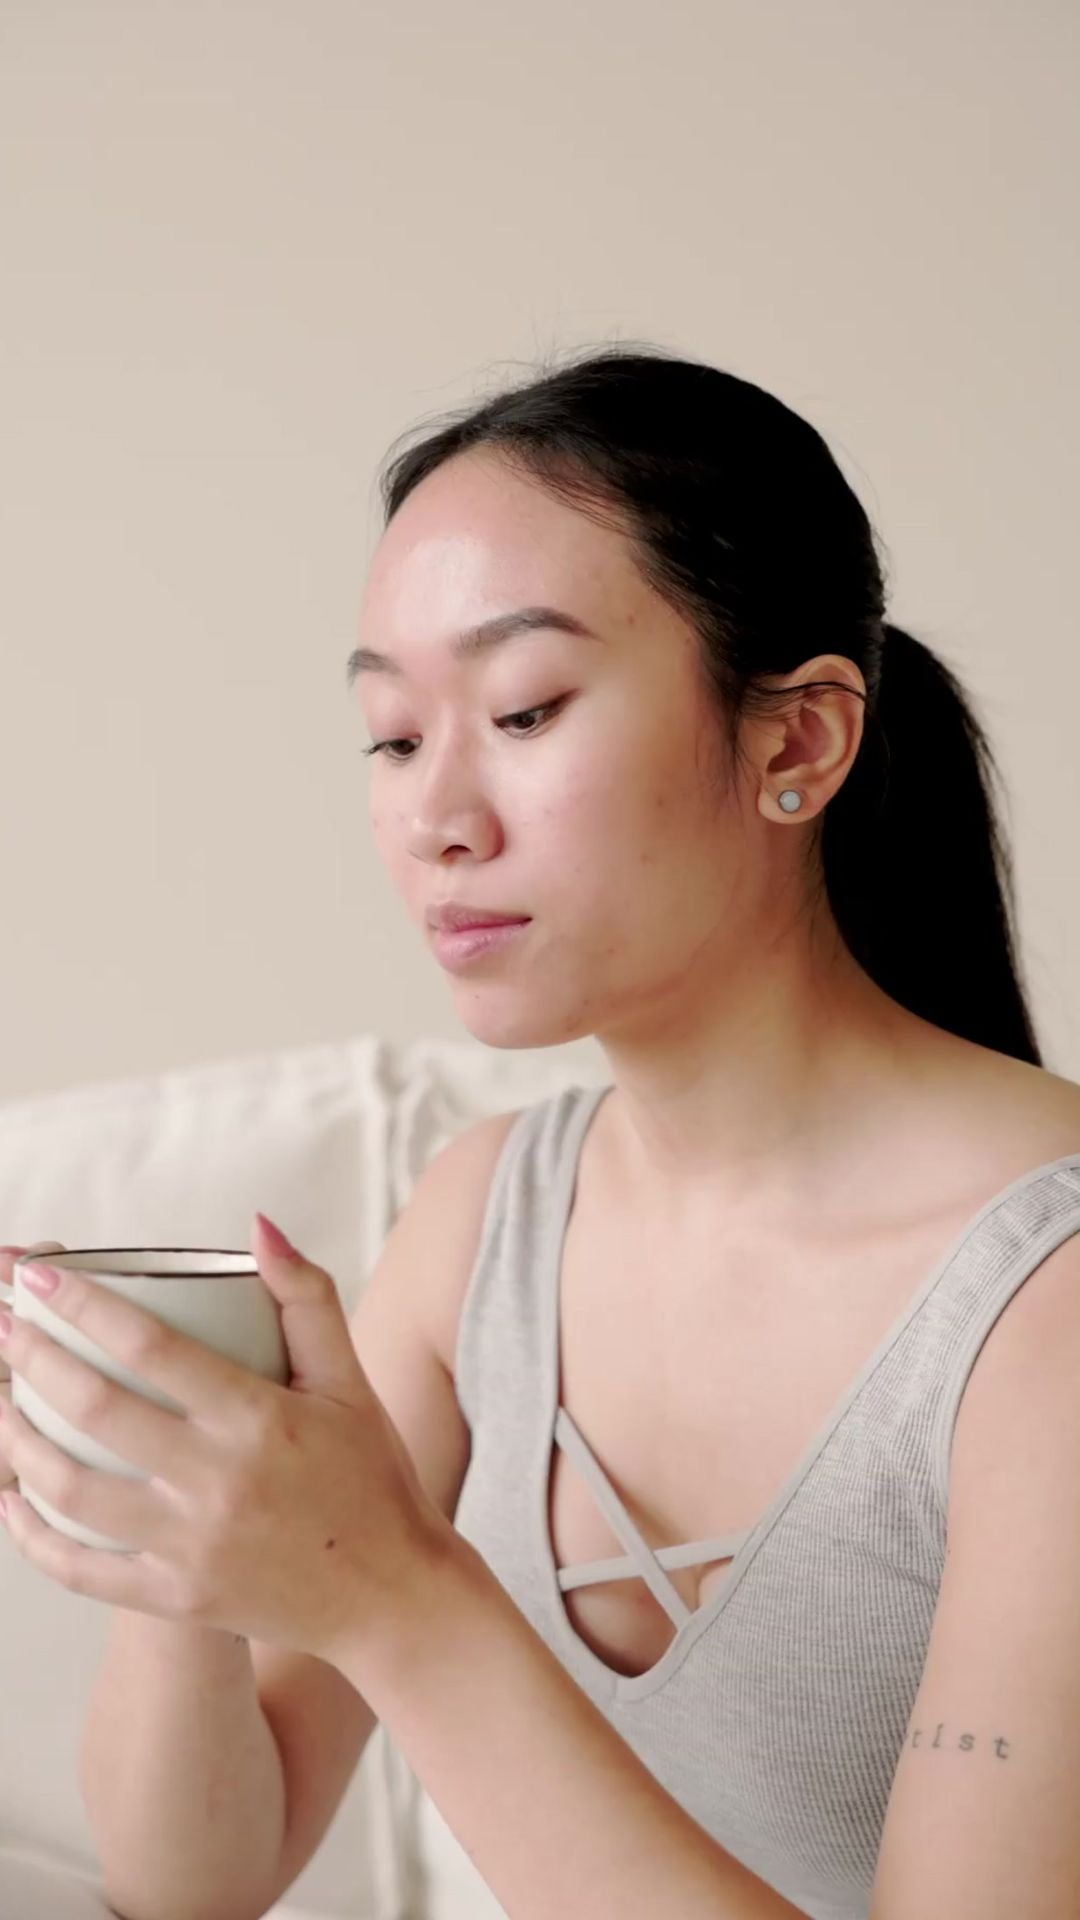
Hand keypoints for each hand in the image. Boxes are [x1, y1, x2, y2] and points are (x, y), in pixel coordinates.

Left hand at [0, 1219, 451, 1670]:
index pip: (151, 1347)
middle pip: (95, 1410)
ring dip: (18, 1439)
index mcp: (259, 1418)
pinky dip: (32, 1534)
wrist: (390, 1594)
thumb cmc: (370, 1476)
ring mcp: (191, 1546)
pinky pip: (80, 1569)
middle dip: (32, 1357)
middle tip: (2, 1324)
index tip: (37, 1278)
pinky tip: (11, 1497)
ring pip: (71, 1489)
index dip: (85, 1306)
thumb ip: (306, 1298)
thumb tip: (259, 1225)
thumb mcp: (349, 1381)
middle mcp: (218, 1481)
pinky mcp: (176, 1598)